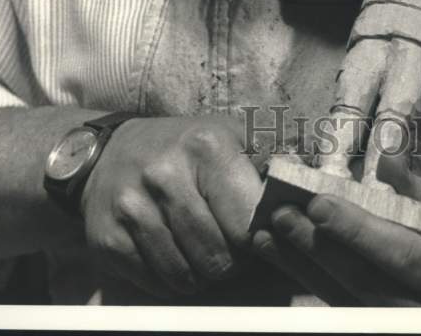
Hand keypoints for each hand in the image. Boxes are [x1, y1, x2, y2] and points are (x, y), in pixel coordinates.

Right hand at [80, 115, 262, 298]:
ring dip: (201, 276)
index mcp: (206, 146)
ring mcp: (132, 208)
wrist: (108, 152)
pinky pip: (155, 285)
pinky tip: (174, 255)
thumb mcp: (228, 136)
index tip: (256, 236)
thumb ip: (270, 160)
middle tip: (228, 248)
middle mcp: (165, 174)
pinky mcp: (108, 239)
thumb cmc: (183, 148)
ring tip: (203, 252)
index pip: (247, 225)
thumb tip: (312, 184)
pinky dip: (171, 281)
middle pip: (218, 258)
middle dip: (230, 263)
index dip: (257, 241)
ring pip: (186, 278)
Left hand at [253, 151, 420, 305]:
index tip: (319, 203)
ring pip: (353, 305)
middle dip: (318, 250)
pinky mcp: (403, 329)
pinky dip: (320, 286)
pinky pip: (356, 312)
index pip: (403, 257)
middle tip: (279, 214)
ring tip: (269, 237)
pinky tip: (290, 263)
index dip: (358, 231)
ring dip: (306, 270)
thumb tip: (381, 160)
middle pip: (367, 287)